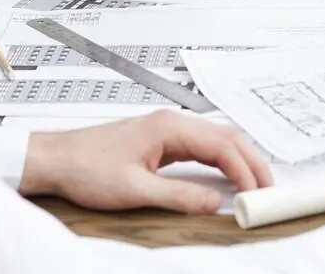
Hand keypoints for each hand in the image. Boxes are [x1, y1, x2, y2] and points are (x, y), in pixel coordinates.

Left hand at [18, 110, 272, 214]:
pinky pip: (200, 147)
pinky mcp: (159, 141)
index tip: (259, 193)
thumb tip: (214, 202)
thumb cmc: (86, 167)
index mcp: (169, 127)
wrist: (55, 160)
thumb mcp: (136, 190)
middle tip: (269, 189)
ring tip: (254, 185)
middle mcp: (171, 122)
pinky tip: (225, 176)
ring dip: (238, 160)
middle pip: (226, 137)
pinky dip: (220, 161)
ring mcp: (165, 130)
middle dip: (252, 162)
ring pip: (215, 140)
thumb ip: (179, 196)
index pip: (222, 146)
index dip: (246, 171)